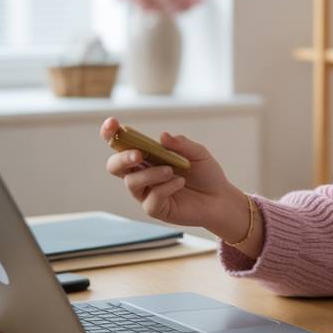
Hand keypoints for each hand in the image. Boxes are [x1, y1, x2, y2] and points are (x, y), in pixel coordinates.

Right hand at [100, 117, 249, 243]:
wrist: (221, 199)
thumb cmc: (206, 174)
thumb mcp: (198, 153)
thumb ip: (181, 144)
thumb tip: (162, 136)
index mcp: (147, 156)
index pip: (121, 144)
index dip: (111, 134)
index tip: (112, 123)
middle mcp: (142, 174)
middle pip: (115, 166)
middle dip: (122, 158)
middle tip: (138, 154)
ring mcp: (146, 193)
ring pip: (132, 182)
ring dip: (151, 173)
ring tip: (170, 171)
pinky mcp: (155, 209)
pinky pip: (151, 199)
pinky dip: (166, 188)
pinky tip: (180, 183)